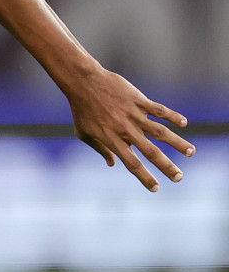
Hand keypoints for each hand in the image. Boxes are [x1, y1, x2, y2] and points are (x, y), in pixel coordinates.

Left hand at [64, 68, 194, 191]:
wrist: (83, 83)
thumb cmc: (82, 110)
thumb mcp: (84, 133)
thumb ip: (100, 149)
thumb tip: (112, 164)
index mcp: (112, 140)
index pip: (131, 163)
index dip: (144, 177)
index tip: (156, 188)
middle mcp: (126, 130)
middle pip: (150, 152)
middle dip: (166, 166)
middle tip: (179, 178)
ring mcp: (134, 115)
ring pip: (160, 132)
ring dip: (177, 143)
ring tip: (191, 153)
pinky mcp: (139, 101)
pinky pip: (159, 110)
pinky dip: (173, 116)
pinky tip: (183, 123)